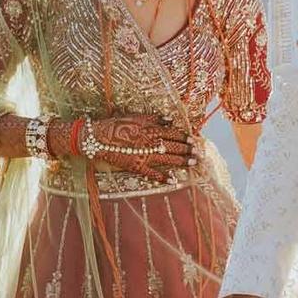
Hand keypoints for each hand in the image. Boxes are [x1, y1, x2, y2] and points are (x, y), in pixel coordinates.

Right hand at [79, 115, 194, 181]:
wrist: (98, 137)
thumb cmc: (115, 125)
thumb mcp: (135, 116)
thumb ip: (154, 118)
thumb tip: (169, 119)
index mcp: (151, 129)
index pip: (173, 133)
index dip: (185, 137)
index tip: (194, 140)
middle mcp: (151, 142)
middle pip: (174, 146)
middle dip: (188, 150)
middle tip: (199, 153)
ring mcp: (145, 155)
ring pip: (168, 159)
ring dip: (182, 161)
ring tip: (193, 163)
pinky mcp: (137, 167)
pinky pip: (153, 174)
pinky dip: (164, 178)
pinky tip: (174, 181)